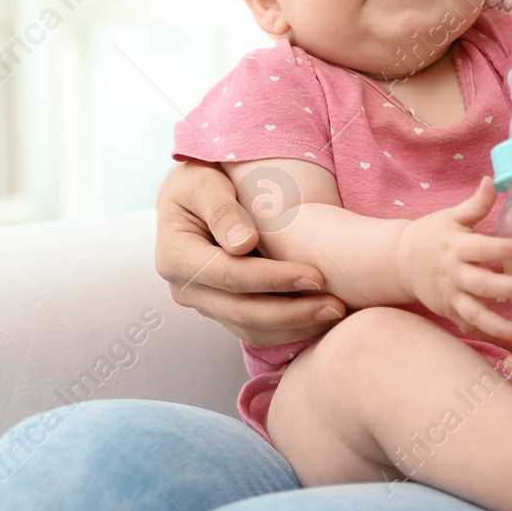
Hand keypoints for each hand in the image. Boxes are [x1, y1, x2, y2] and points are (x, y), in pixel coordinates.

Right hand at [155, 160, 345, 347]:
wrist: (192, 196)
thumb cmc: (199, 180)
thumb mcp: (203, 182)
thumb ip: (221, 209)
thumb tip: (242, 244)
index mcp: (175, 257)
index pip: (229, 276)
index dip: (273, 280)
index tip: (316, 275)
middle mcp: (185, 289)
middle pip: (242, 312)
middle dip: (292, 313)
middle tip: (336, 304)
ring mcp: (204, 304)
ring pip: (251, 329)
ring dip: (295, 326)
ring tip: (335, 313)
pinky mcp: (222, 310)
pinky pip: (256, 330)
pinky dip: (289, 329)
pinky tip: (319, 318)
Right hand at [397, 176, 511, 346]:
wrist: (400, 260)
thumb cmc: (431, 235)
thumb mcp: (451, 217)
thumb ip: (475, 204)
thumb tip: (492, 180)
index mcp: (456, 246)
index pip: (482, 247)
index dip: (503, 247)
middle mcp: (453, 274)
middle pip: (483, 285)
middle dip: (511, 289)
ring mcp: (450, 296)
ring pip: (475, 315)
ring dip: (500, 326)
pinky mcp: (449, 312)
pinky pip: (469, 328)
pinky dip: (489, 337)